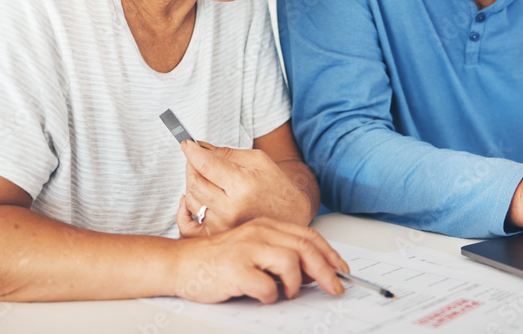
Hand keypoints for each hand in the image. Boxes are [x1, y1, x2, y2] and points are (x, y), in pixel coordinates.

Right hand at [171, 216, 349, 303]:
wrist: (181, 264)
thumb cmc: (218, 260)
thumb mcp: (253, 248)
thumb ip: (280, 254)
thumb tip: (313, 273)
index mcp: (266, 226)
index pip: (308, 236)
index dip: (329, 253)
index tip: (342, 270)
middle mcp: (258, 233)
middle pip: (305, 248)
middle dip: (326, 271)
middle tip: (335, 288)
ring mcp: (246, 250)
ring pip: (290, 263)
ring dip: (296, 284)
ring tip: (287, 293)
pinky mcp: (235, 269)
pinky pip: (266, 286)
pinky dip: (271, 296)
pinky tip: (263, 296)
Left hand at [177, 141, 311, 235]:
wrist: (291, 215)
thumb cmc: (275, 185)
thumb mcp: (258, 160)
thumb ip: (227, 153)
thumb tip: (199, 147)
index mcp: (242, 185)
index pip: (205, 165)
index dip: (192, 151)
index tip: (187, 144)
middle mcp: (231, 207)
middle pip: (194, 182)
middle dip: (191, 165)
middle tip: (195, 158)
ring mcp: (223, 224)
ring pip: (191, 199)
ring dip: (192, 184)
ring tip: (204, 177)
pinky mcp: (218, 235)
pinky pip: (188, 223)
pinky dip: (185, 209)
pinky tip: (191, 199)